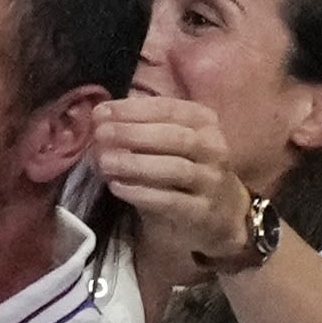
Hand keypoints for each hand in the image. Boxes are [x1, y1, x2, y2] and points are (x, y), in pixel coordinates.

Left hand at [90, 93, 259, 274]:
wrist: (221, 214)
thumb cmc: (186, 168)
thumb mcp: (172, 140)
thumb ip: (141, 126)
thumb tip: (101, 116)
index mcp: (204, 122)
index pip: (168, 109)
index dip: (132, 109)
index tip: (100, 112)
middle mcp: (213, 148)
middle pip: (173, 137)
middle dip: (132, 133)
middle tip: (99, 135)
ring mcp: (211, 181)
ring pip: (174, 169)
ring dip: (135, 164)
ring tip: (104, 162)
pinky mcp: (203, 212)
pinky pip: (171, 201)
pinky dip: (141, 193)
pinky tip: (117, 187)